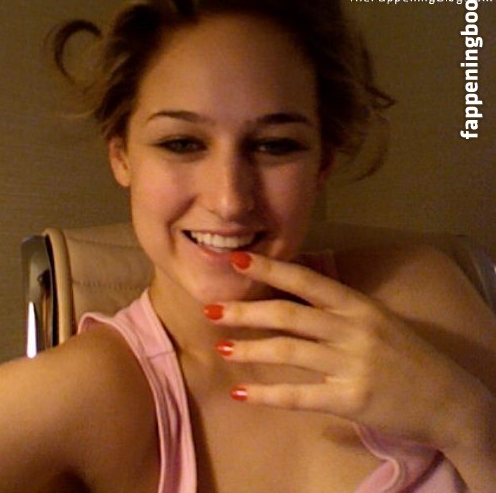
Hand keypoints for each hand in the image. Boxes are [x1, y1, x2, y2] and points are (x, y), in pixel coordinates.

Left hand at [206, 251, 479, 449]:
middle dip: (246, 311)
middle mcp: (353, 330)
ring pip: (290, 351)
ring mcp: (352, 365)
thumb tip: (286, 290)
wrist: (450, 400)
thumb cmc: (405, 355)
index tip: (236, 260)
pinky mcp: (351, 400)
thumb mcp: (375, 319)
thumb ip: (335, 307)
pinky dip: (268, 394)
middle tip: (211, 309)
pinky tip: (242, 392)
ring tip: (221, 348)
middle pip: (289, 315)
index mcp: (357, 305)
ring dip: (250, 349)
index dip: (269, 269)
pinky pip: (300, 395)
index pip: (306, 280)